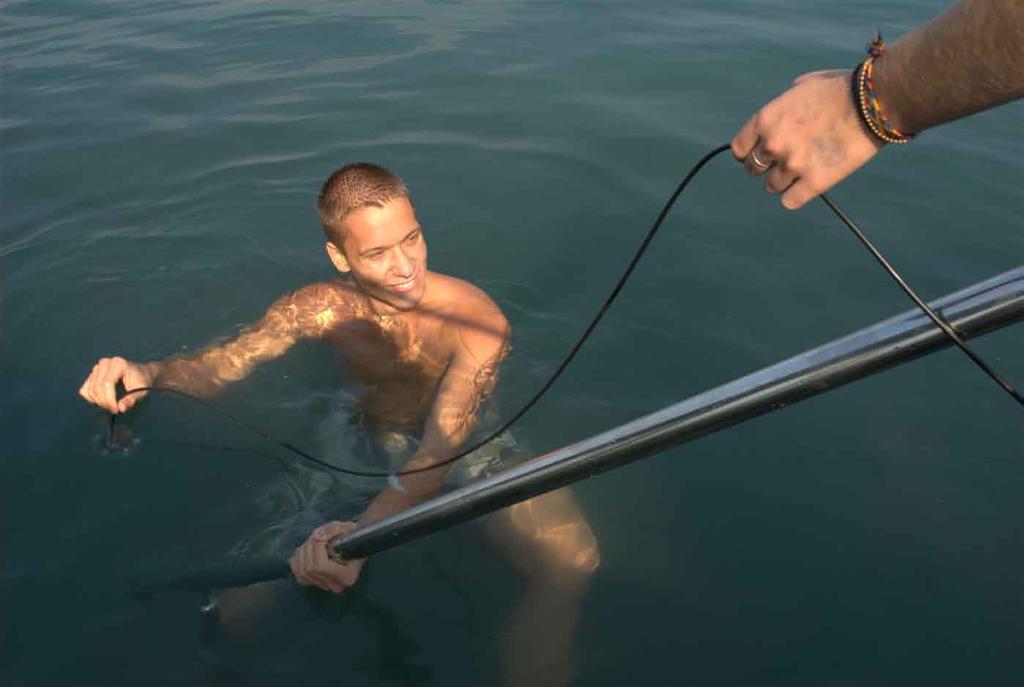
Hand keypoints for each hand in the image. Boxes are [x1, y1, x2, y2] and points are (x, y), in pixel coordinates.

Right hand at [78, 356, 153, 413]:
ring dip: (99, 402)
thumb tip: (121, 408)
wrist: (141, 374)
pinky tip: (104, 400)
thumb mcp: (142, 392)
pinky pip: (85, 390)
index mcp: (118, 364)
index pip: (107, 383)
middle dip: (104, 402)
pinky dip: (92, 398)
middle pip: (97, 387)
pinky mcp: (92, 375)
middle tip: (115, 409)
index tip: (116, 410)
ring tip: (112, 405)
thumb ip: (132, 400)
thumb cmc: (142, 382)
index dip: (109, 399)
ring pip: (90, 390)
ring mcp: (97, 368)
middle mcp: (105, 363)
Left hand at [289, 521, 364, 593]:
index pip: (321, 567)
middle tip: (317, 535)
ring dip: (303, 551)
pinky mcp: (314, 583)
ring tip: (313, 541)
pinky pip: (298, 573)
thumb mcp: (347, 527)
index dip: (317, 548)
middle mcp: (336, 585)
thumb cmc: (353, 536)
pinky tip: (305, 550)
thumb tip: (316, 536)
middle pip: (309, 569)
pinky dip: (297, 559)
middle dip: (309, 547)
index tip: (323, 535)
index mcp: (347, 576)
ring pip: (301, 571)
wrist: (356, 543)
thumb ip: (332, 529)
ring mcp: (324, 586)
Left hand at [731, 69, 882, 209]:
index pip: (739, 149)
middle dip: (765, 166)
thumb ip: (782, 106)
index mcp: (766, 119)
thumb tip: (778, 117)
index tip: (759, 153)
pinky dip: (795, 196)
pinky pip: (790, 201)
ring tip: (799, 172)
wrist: (874, 101)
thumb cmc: (840, 88)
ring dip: (782, 181)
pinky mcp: (814, 182)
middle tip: (783, 161)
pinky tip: (805, 187)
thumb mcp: (802, 86)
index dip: (748, 152)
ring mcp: (793, 164)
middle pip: (754, 169)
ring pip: (772, 186)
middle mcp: (773, 144)